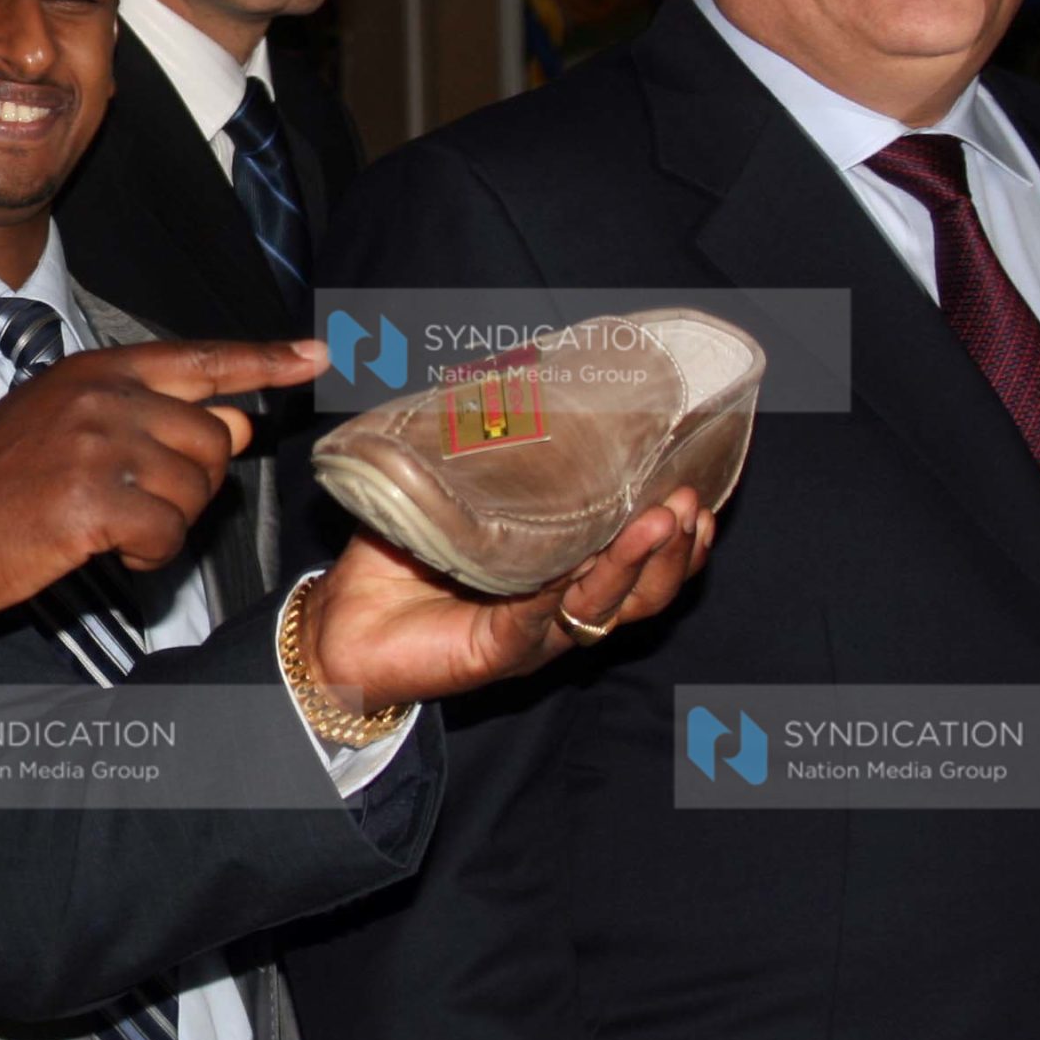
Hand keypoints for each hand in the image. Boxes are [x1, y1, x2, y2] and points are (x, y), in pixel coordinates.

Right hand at [0, 338, 328, 646]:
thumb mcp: (62, 423)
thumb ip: (148, 417)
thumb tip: (238, 424)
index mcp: (97, 369)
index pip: (201, 359)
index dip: (265, 360)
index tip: (315, 356)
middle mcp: (103, 396)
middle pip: (214, 439)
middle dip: (195, 484)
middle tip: (139, 504)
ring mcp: (97, 445)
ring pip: (196, 490)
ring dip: (168, 523)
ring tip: (110, 526)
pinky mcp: (92, 501)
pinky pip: (168, 534)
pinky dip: (150, 553)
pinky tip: (107, 548)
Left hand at [301, 487, 714, 708]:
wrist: (342, 623)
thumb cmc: (399, 559)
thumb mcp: (453, 501)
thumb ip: (486, 462)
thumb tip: (501, 385)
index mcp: (563, 578)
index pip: (640, 564)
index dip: (676, 537)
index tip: (698, 494)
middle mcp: (560, 612)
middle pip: (642, 592)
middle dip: (671, 548)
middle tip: (686, 503)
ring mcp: (534, 637)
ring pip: (603, 609)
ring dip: (634, 566)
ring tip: (656, 525)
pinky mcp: (495, 653)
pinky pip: (534, 624)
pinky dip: (555, 597)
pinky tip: (571, 570)